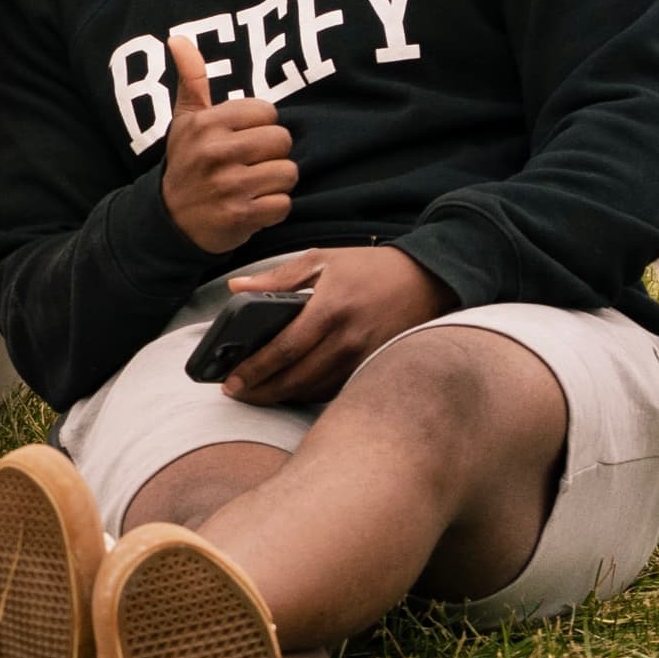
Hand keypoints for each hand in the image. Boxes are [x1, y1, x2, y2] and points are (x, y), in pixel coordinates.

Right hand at [160, 35, 293, 251]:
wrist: (169, 221)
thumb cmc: (187, 163)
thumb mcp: (185, 121)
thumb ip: (191, 79)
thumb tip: (178, 37)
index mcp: (206, 124)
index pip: (267, 112)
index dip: (260, 128)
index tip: (241, 141)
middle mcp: (215, 152)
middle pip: (282, 141)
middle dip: (272, 155)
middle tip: (250, 165)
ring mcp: (228, 186)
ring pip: (288, 173)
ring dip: (275, 184)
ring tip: (252, 186)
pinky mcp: (240, 216)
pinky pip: (283, 205)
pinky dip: (272, 210)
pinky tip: (252, 207)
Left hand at [211, 246, 454, 406]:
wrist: (427, 279)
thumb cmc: (370, 268)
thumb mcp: (321, 260)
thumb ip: (277, 278)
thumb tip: (236, 289)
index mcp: (330, 309)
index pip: (284, 349)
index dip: (254, 369)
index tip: (231, 381)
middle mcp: (348, 339)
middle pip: (296, 378)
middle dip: (262, 390)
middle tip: (237, 393)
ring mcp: (364, 357)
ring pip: (315, 389)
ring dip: (283, 396)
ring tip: (257, 393)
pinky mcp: (374, 367)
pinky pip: (335, 390)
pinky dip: (309, 394)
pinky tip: (291, 390)